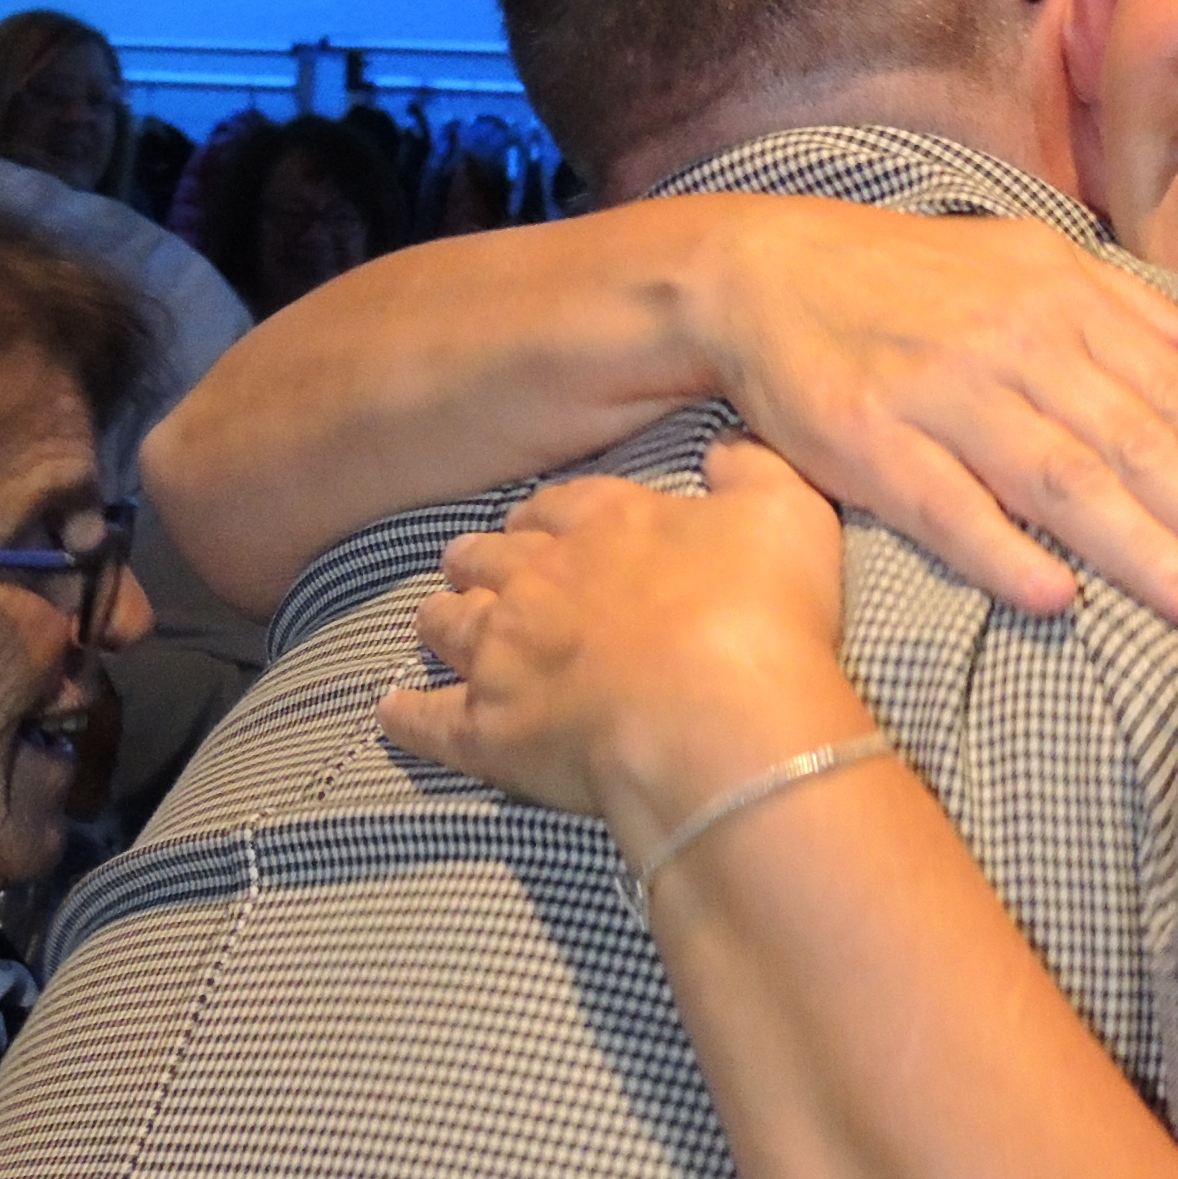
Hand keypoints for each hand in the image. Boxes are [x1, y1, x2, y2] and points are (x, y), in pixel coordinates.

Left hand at [381, 441, 875, 856]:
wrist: (715, 718)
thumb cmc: (760, 613)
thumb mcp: (786, 513)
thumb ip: (753, 470)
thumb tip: (727, 446)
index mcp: (607, 522)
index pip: (560, 505)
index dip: (547, 514)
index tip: (539, 521)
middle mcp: (538, 578)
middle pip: (489, 558)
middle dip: (479, 558)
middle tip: (472, 563)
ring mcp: (502, 654)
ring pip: (447, 624)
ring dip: (439, 618)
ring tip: (433, 620)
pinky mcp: (487, 731)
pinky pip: (427, 720)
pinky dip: (405, 714)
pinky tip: (391, 710)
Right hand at [686, 206, 1177, 630]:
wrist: (762, 269)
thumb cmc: (910, 279)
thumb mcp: (1029, 261)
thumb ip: (1136, 312)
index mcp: (1060, 299)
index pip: (1168, 390)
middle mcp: (1009, 341)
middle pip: (1128, 438)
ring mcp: (937, 392)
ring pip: (1053, 475)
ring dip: (1132, 544)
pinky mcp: (866, 439)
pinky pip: (944, 505)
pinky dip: (999, 551)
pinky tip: (1052, 598)